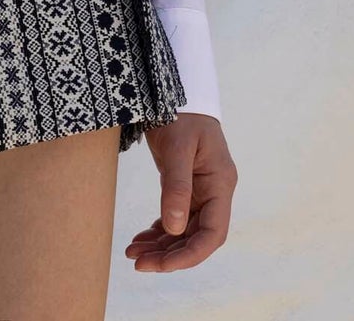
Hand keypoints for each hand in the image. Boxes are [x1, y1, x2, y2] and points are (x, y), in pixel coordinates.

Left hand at [125, 111, 236, 270]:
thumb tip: (173, 230)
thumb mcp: (176, 147)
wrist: (174, 87)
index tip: (162, 266)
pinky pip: (174, 216)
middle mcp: (214, 191)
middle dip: (169, 255)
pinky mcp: (185, 185)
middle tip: (138, 263)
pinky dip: (159, 231)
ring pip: (183, 229)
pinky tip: (141, 239)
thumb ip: (176, 187)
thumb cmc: (179, 111)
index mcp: (220, 183)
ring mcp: (200, 189)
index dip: (189, 255)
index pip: (212, 233)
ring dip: (161, 246)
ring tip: (133, 254)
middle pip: (196, 236)